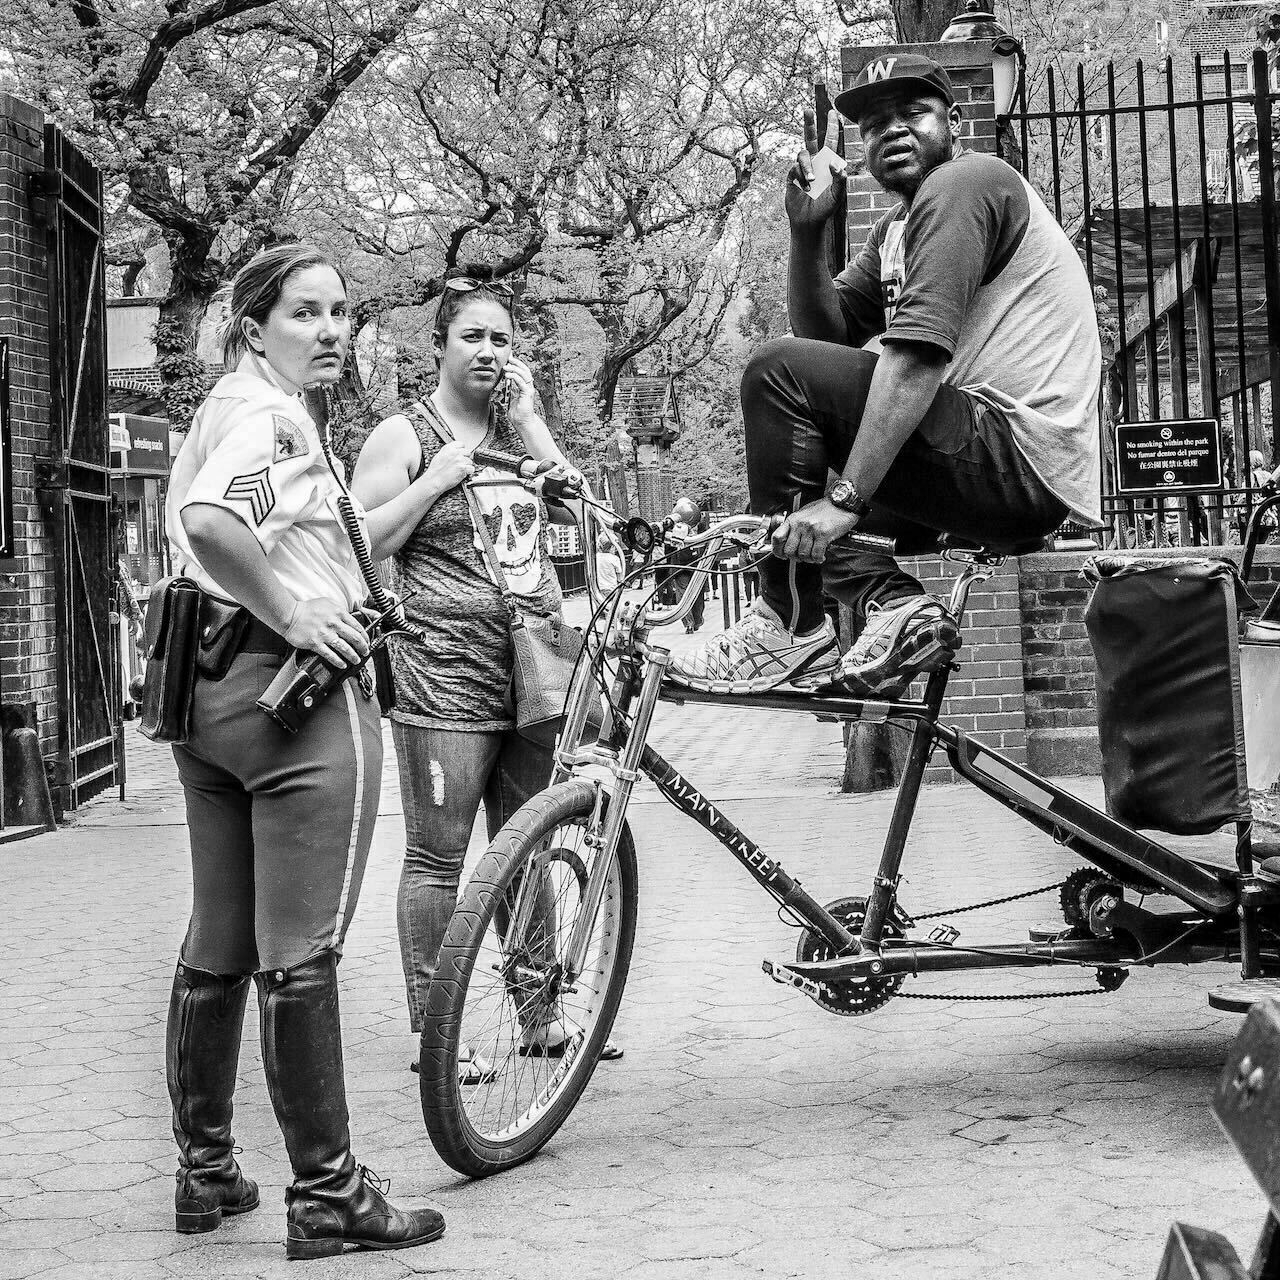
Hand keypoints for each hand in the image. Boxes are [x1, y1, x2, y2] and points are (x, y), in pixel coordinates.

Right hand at [282, 598, 370, 668]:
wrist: (290, 615)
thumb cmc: (308, 609)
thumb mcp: (328, 603)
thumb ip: (341, 611)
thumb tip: (352, 618)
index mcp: (338, 613)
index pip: (358, 626)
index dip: (365, 636)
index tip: (367, 641)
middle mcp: (333, 623)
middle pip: (354, 638)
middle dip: (363, 647)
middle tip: (365, 652)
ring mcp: (324, 634)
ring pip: (345, 648)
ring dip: (353, 656)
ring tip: (356, 660)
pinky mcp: (315, 643)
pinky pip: (330, 655)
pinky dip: (338, 661)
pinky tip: (342, 664)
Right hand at [423, 440, 474, 492]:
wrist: (434, 480)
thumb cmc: (435, 470)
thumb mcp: (439, 455)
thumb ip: (449, 452)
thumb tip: (456, 451)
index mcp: (448, 448)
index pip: (461, 444)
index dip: (462, 450)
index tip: (461, 454)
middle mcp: (455, 453)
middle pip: (468, 452)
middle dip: (465, 458)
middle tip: (460, 464)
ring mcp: (460, 460)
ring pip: (470, 461)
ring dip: (467, 466)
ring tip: (459, 470)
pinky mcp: (463, 468)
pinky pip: (471, 468)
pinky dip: (469, 472)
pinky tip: (463, 473)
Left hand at [502, 356, 538, 429]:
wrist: (523, 424)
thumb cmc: (518, 415)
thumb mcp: (512, 400)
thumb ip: (511, 393)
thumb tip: (506, 387)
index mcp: (525, 388)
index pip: (522, 372)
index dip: (516, 365)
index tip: (509, 359)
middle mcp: (528, 387)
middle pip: (525, 370)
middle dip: (517, 362)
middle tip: (509, 357)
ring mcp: (529, 390)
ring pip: (524, 374)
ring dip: (514, 368)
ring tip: (505, 366)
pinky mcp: (527, 393)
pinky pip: (521, 382)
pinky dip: (514, 376)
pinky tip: (507, 375)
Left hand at [771, 497, 860, 563]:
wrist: (842, 502)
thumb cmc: (825, 509)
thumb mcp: (804, 514)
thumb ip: (795, 527)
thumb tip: (787, 542)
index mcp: (793, 519)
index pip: (777, 538)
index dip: (777, 550)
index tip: (782, 555)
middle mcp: (800, 524)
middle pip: (789, 551)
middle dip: (795, 558)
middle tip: (802, 557)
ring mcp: (811, 529)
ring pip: (803, 554)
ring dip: (809, 559)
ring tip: (814, 556)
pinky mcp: (823, 534)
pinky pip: (816, 554)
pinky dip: (818, 559)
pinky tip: (821, 556)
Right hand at [784, 108, 850, 238]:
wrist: (808, 222)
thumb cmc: (825, 209)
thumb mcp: (837, 195)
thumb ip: (840, 179)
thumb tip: (835, 163)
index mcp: (827, 163)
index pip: (830, 141)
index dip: (831, 127)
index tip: (833, 112)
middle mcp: (814, 162)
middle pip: (810, 137)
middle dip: (809, 123)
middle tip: (806, 109)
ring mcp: (802, 169)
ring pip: (802, 155)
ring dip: (807, 167)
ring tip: (811, 183)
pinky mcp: (791, 177)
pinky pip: (795, 169)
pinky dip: (801, 177)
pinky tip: (805, 188)